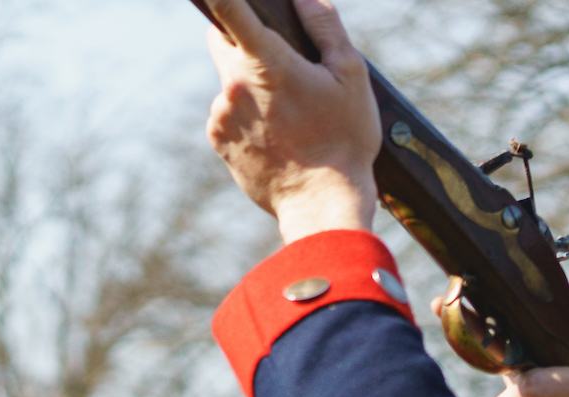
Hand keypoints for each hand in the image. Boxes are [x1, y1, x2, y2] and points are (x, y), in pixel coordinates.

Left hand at [204, 0, 379, 242]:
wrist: (322, 205)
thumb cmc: (344, 139)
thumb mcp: (351, 75)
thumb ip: (325, 26)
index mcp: (267, 62)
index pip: (231, 11)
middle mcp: (234, 85)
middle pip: (222, 39)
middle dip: (245, 41)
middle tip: (283, 64)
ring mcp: (221, 115)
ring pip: (230, 81)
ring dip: (250, 86)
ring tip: (289, 115)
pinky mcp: (217, 141)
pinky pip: (227, 113)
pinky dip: (246, 116)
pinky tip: (276, 135)